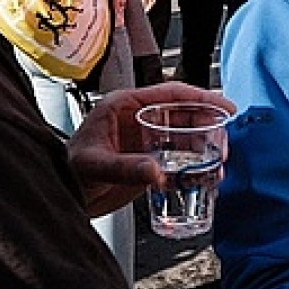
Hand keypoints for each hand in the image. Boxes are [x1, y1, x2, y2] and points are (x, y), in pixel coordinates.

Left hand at [68, 84, 234, 215]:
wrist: (62, 194)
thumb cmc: (67, 169)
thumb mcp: (95, 164)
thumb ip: (125, 167)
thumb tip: (156, 172)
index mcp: (125, 106)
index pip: (171, 94)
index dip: (201, 98)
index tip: (224, 106)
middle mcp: (139, 120)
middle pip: (184, 114)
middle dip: (209, 125)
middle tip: (225, 139)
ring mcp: (145, 142)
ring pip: (185, 137)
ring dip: (205, 147)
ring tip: (220, 160)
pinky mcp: (148, 163)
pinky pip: (179, 160)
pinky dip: (194, 167)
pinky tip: (206, 176)